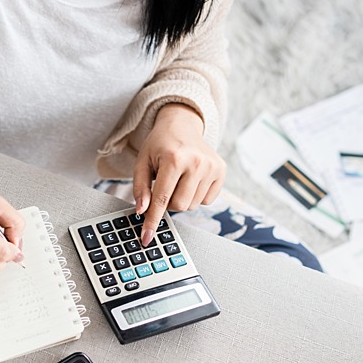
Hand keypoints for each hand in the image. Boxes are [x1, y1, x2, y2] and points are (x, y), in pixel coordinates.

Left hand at [133, 103, 224, 246]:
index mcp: (174, 158)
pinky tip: (191, 179)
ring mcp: (212, 167)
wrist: (182, 124)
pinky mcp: (221, 171)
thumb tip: (142, 211)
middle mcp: (197, 162)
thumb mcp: (142, 162)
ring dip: (182, 198)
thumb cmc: (160, 145)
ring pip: (192, 205)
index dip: (152, 221)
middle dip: (168, 202)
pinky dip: (195, 195)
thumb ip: (140, 188)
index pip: (162, 199)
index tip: (146, 238)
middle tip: (164, 185)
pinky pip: (206, 200)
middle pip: (179, 206)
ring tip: (178, 178)